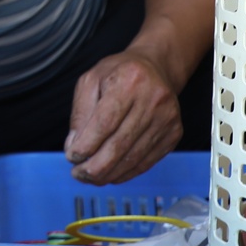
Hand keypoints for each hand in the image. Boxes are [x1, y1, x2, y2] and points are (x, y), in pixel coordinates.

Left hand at [64, 49, 182, 184]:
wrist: (156, 69)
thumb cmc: (120, 74)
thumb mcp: (91, 81)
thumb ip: (80, 113)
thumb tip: (74, 146)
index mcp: (129, 81)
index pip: (105, 122)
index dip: (87, 145)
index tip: (72, 157)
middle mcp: (153, 100)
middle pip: (120, 144)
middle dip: (95, 166)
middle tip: (78, 173)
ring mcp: (166, 119)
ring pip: (133, 158)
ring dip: (108, 174)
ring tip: (90, 177)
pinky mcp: (172, 134)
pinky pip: (146, 162)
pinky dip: (125, 173)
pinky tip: (110, 174)